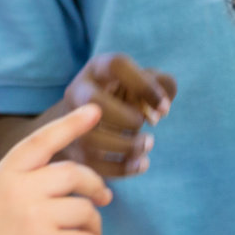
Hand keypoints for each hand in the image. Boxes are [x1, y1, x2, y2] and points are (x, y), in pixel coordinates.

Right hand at [0, 104, 112, 234]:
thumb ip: (15, 189)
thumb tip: (57, 191)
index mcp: (1, 176)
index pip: (40, 141)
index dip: (70, 124)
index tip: (94, 112)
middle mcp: (18, 190)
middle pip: (73, 173)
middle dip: (95, 185)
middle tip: (103, 197)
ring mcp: (34, 217)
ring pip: (85, 210)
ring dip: (95, 224)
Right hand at [53, 53, 174, 177]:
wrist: (81, 119)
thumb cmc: (122, 96)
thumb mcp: (142, 81)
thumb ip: (163, 85)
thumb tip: (160, 109)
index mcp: (98, 69)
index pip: (117, 65)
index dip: (144, 85)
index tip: (164, 106)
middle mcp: (78, 92)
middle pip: (95, 104)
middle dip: (127, 119)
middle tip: (144, 123)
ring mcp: (70, 123)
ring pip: (91, 140)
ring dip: (126, 147)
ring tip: (147, 144)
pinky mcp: (73, 150)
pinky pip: (94, 166)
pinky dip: (122, 169)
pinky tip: (141, 163)